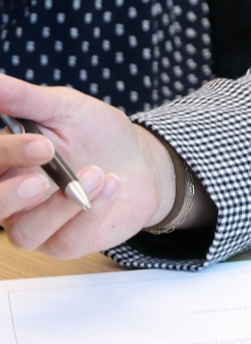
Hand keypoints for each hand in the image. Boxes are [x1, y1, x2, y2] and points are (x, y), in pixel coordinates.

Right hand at [0, 75, 172, 258]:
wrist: (144, 161)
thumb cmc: (98, 134)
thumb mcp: (65, 108)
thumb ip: (25, 100)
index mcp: (6, 163)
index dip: (7, 156)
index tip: (41, 144)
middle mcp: (13, 198)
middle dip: (12, 194)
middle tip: (45, 174)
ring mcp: (37, 224)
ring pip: (24, 232)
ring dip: (61, 204)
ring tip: (98, 173)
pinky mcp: (65, 243)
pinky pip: (64, 240)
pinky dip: (89, 213)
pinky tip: (111, 185)